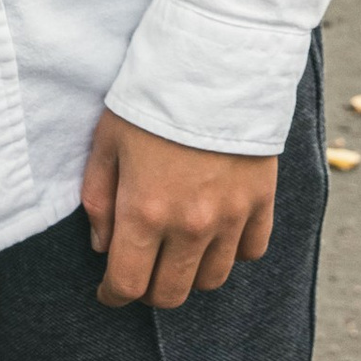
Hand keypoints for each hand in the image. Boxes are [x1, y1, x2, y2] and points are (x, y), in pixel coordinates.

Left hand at [80, 108, 276, 309]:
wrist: (214, 66)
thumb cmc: (151, 102)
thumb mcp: (106, 144)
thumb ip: (99, 201)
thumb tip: (103, 246)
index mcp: (144, 212)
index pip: (127, 285)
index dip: (113, 295)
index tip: (110, 290)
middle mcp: (189, 226)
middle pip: (170, 294)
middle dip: (148, 290)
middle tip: (142, 271)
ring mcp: (230, 217)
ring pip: (211, 280)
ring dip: (190, 274)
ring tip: (179, 252)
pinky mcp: (261, 202)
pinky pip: (251, 251)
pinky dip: (233, 251)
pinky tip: (218, 232)